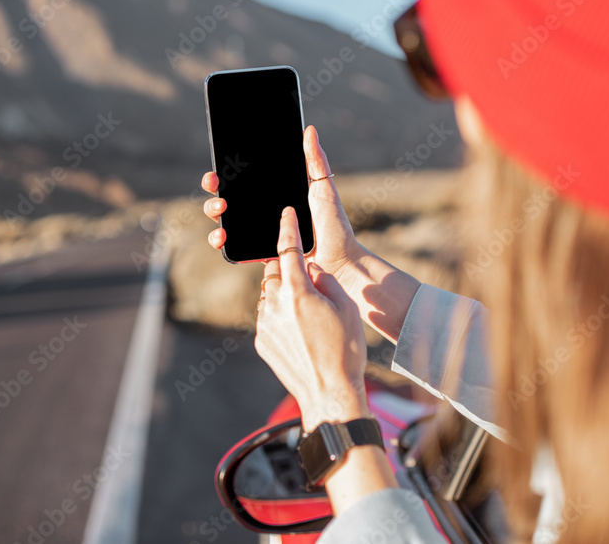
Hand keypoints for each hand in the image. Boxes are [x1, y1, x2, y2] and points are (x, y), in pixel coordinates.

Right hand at [202, 125, 362, 275]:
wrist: (339, 262)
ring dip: (214, 212)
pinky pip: (233, 248)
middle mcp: (264, 214)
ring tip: (220, 208)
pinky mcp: (257, 254)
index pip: (245, 181)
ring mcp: (258, 235)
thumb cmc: (334, 226)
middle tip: (216, 182)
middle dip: (215, 190)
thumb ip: (315, 161)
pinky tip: (222, 234)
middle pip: (229, 199)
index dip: (228, 173)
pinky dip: (220, 240)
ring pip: (225, 222)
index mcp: (276, 196)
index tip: (219, 167)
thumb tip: (309, 129)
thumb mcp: (323, 188)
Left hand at [255, 207, 367, 431]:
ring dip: (283, 294)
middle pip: (274, 272)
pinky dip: (280, 315)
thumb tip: (311, 269)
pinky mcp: (262, 342)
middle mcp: (275, 305)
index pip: (288, 249)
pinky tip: (300, 331)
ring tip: (307, 311)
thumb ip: (326, 280)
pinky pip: (268, 318)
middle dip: (286, 268)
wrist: (330, 394)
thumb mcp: (346, 307)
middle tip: (305, 277)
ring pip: (269, 296)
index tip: (286, 213)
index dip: (288, 228)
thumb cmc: (345, 350)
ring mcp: (265, 325)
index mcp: (298, 292)